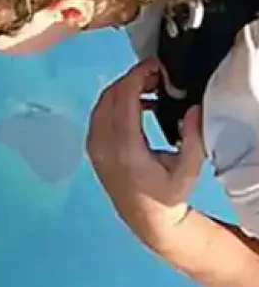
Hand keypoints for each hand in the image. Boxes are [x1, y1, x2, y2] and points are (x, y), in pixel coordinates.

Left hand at [86, 57, 206, 248]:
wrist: (146, 219)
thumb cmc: (168, 195)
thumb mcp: (188, 169)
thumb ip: (193, 138)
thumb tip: (193, 108)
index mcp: (125, 150)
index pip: (123, 100)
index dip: (137, 77)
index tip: (154, 66)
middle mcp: (103, 147)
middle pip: (108, 97)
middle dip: (130, 79)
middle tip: (155, 74)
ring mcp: (94, 148)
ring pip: (101, 104)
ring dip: (122, 89)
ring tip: (148, 86)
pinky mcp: (92, 149)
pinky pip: (98, 116)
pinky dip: (114, 102)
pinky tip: (137, 103)